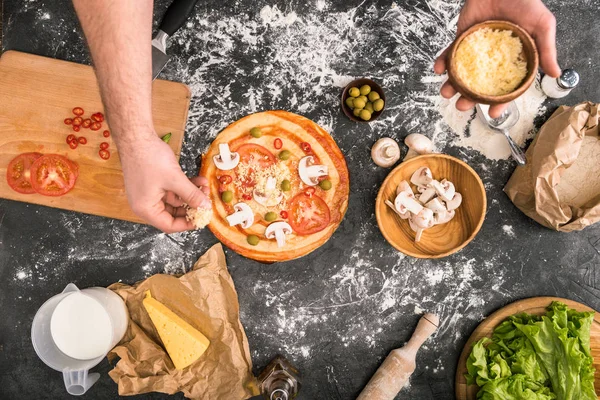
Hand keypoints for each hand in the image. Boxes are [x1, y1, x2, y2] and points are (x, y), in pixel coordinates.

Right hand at [119, 134, 210, 232]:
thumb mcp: (175, 179)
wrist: (136, 137)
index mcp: (146, 209)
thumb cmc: (149, 159)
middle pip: (173, 214)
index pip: (169, 225)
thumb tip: (205, 207)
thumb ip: (191, 195)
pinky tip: (198, 180)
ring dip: (190, 194)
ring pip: (175, 200)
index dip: (188, 224)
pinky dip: (184, 186)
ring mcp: (149, 193)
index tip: (203, 218)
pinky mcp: (153, 183)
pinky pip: (172, 190)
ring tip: (205, 186)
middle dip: (192, 206)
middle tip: (207, 200)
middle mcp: (145, 204)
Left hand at [434, 0, 559, 117]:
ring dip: (452, 84)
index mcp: (513, 60)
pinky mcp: (462, 38)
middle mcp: (493, 58)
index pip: (506, 86)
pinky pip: (450, 53)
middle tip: (462, 105)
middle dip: (469, 97)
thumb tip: (555, 73)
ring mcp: (476, 50)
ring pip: (462, 72)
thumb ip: (546, 49)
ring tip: (446, 92)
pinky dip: (443, 62)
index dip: (500, 102)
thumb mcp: (542, 25)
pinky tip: (439, 69)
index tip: (493, 114)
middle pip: (479, 84)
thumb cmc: (525, 1)